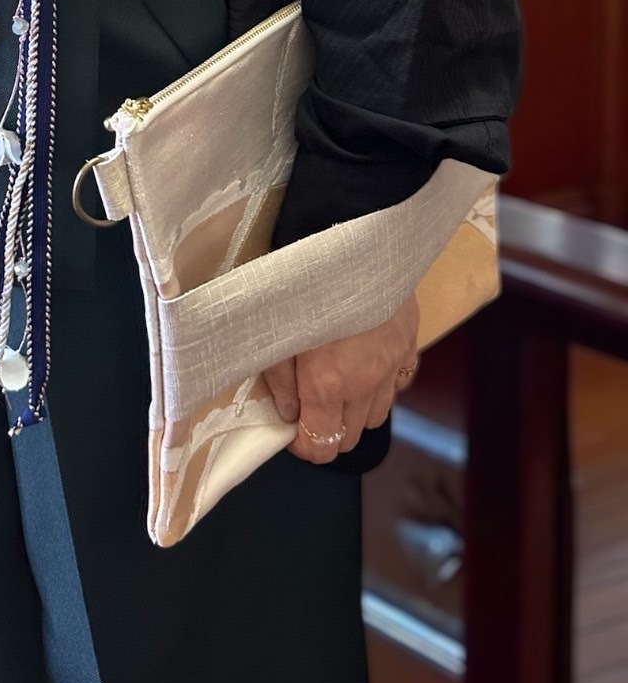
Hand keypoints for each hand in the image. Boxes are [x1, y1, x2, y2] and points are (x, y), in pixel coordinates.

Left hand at [263, 295, 419, 463]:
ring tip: (333, 387)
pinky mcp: (409, 343)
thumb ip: (278, 379)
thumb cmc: (305, 280)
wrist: (353, 237)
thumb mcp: (272, 329)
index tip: (289, 428)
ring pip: (376, 415)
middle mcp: (365, 383)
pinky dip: (382, 387)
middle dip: (325, 432)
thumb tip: (286, 412)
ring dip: (353, 412)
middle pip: (349, 438)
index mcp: (328, 384)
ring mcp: (392, 365)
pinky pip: (400, 384)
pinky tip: (365, 368)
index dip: (301, 445)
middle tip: (305, 407)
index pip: (320, 445)